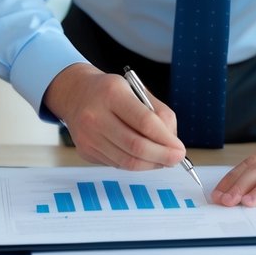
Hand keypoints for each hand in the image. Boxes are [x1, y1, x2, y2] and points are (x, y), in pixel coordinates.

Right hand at [43, 62, 186, 170]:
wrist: (75, 94)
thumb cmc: (111, 92)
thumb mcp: (136, 90)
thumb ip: (158, 113)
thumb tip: (173, 142)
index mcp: (112, 93)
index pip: (145, 122)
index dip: (166, 140)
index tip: (180, 148)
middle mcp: (95, 115)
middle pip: (136, 146)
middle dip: (162, 156)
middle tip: (177, 159)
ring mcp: (88, 136)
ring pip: (127, 161)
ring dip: (151, 164)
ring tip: (164, 160)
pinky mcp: (85, 151)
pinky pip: (117, 164)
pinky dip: (136, 164)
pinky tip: (144, 158)